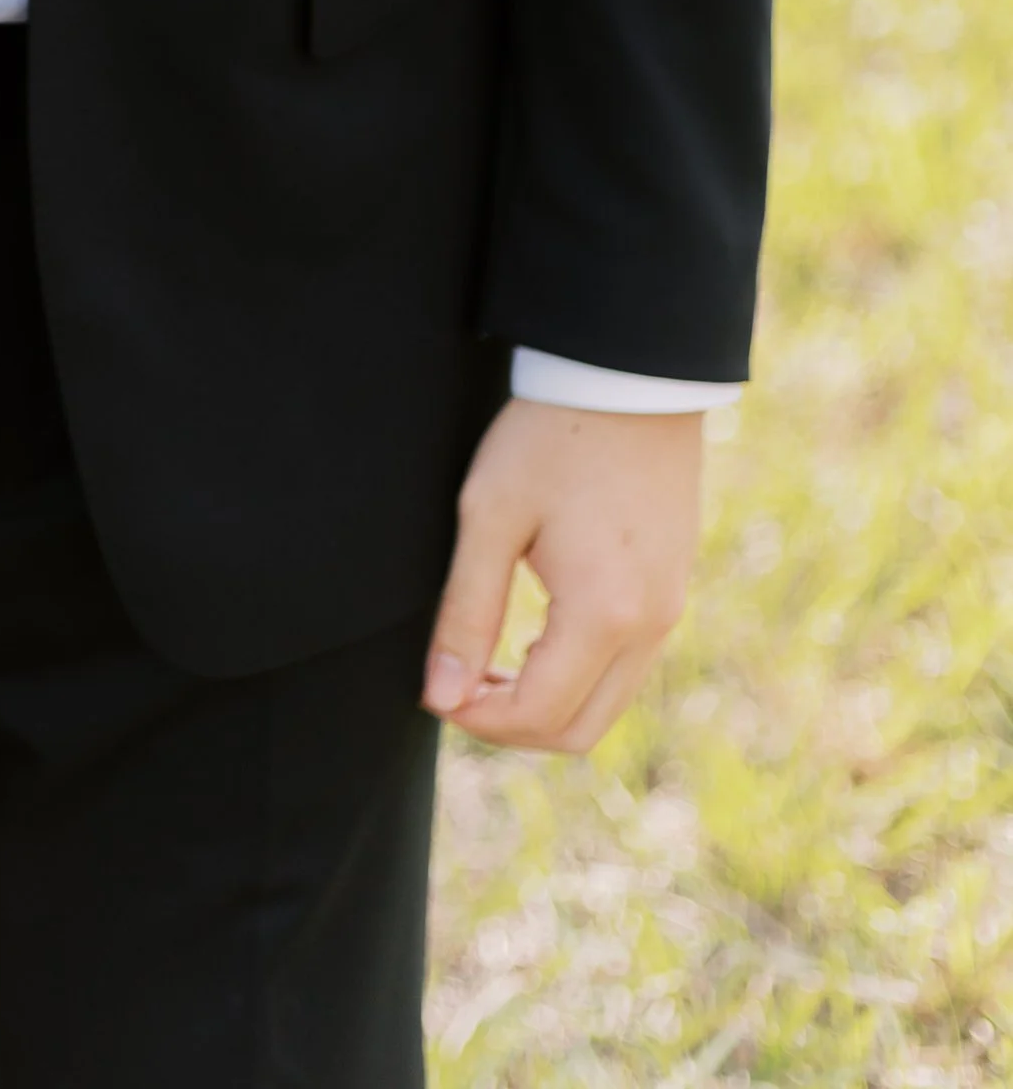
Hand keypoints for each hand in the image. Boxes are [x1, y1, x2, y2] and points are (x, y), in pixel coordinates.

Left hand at [422, 398, 704, 752]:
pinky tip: (531, 637)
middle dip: (511, 727)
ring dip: (545, 704)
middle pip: (579, 731)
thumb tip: (441, 694)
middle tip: (458, 687)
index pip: (539, 715)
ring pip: (607, 705)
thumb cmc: (549, 437)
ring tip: (487, 664)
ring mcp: (669, 611)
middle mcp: (650, 627)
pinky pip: (626, 668)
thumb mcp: (489, 516)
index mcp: (605, 614)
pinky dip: (576, 676)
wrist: (625, 377)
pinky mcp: (672, 590)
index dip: (479, 720)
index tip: (435, 692)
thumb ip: (466, 611)